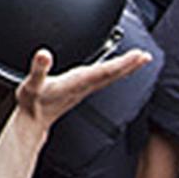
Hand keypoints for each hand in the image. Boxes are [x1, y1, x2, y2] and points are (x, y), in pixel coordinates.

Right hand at [13, 46, 149, 131]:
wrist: (33, 122)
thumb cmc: (33, 104)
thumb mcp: (32, 84)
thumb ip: (39, 69)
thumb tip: (44, 55)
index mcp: (76, 82)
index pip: (104, 71)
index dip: (122, 63)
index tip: (137, 56)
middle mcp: (84, 86)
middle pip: (112, 75)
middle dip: (130, 65)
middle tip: (146, 56)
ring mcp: (84, 89)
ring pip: (110, 77)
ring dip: (126, 68)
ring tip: (139, 60)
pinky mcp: (82, 89)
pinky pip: (103, 79)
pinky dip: (115, 71)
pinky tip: (118, 68)